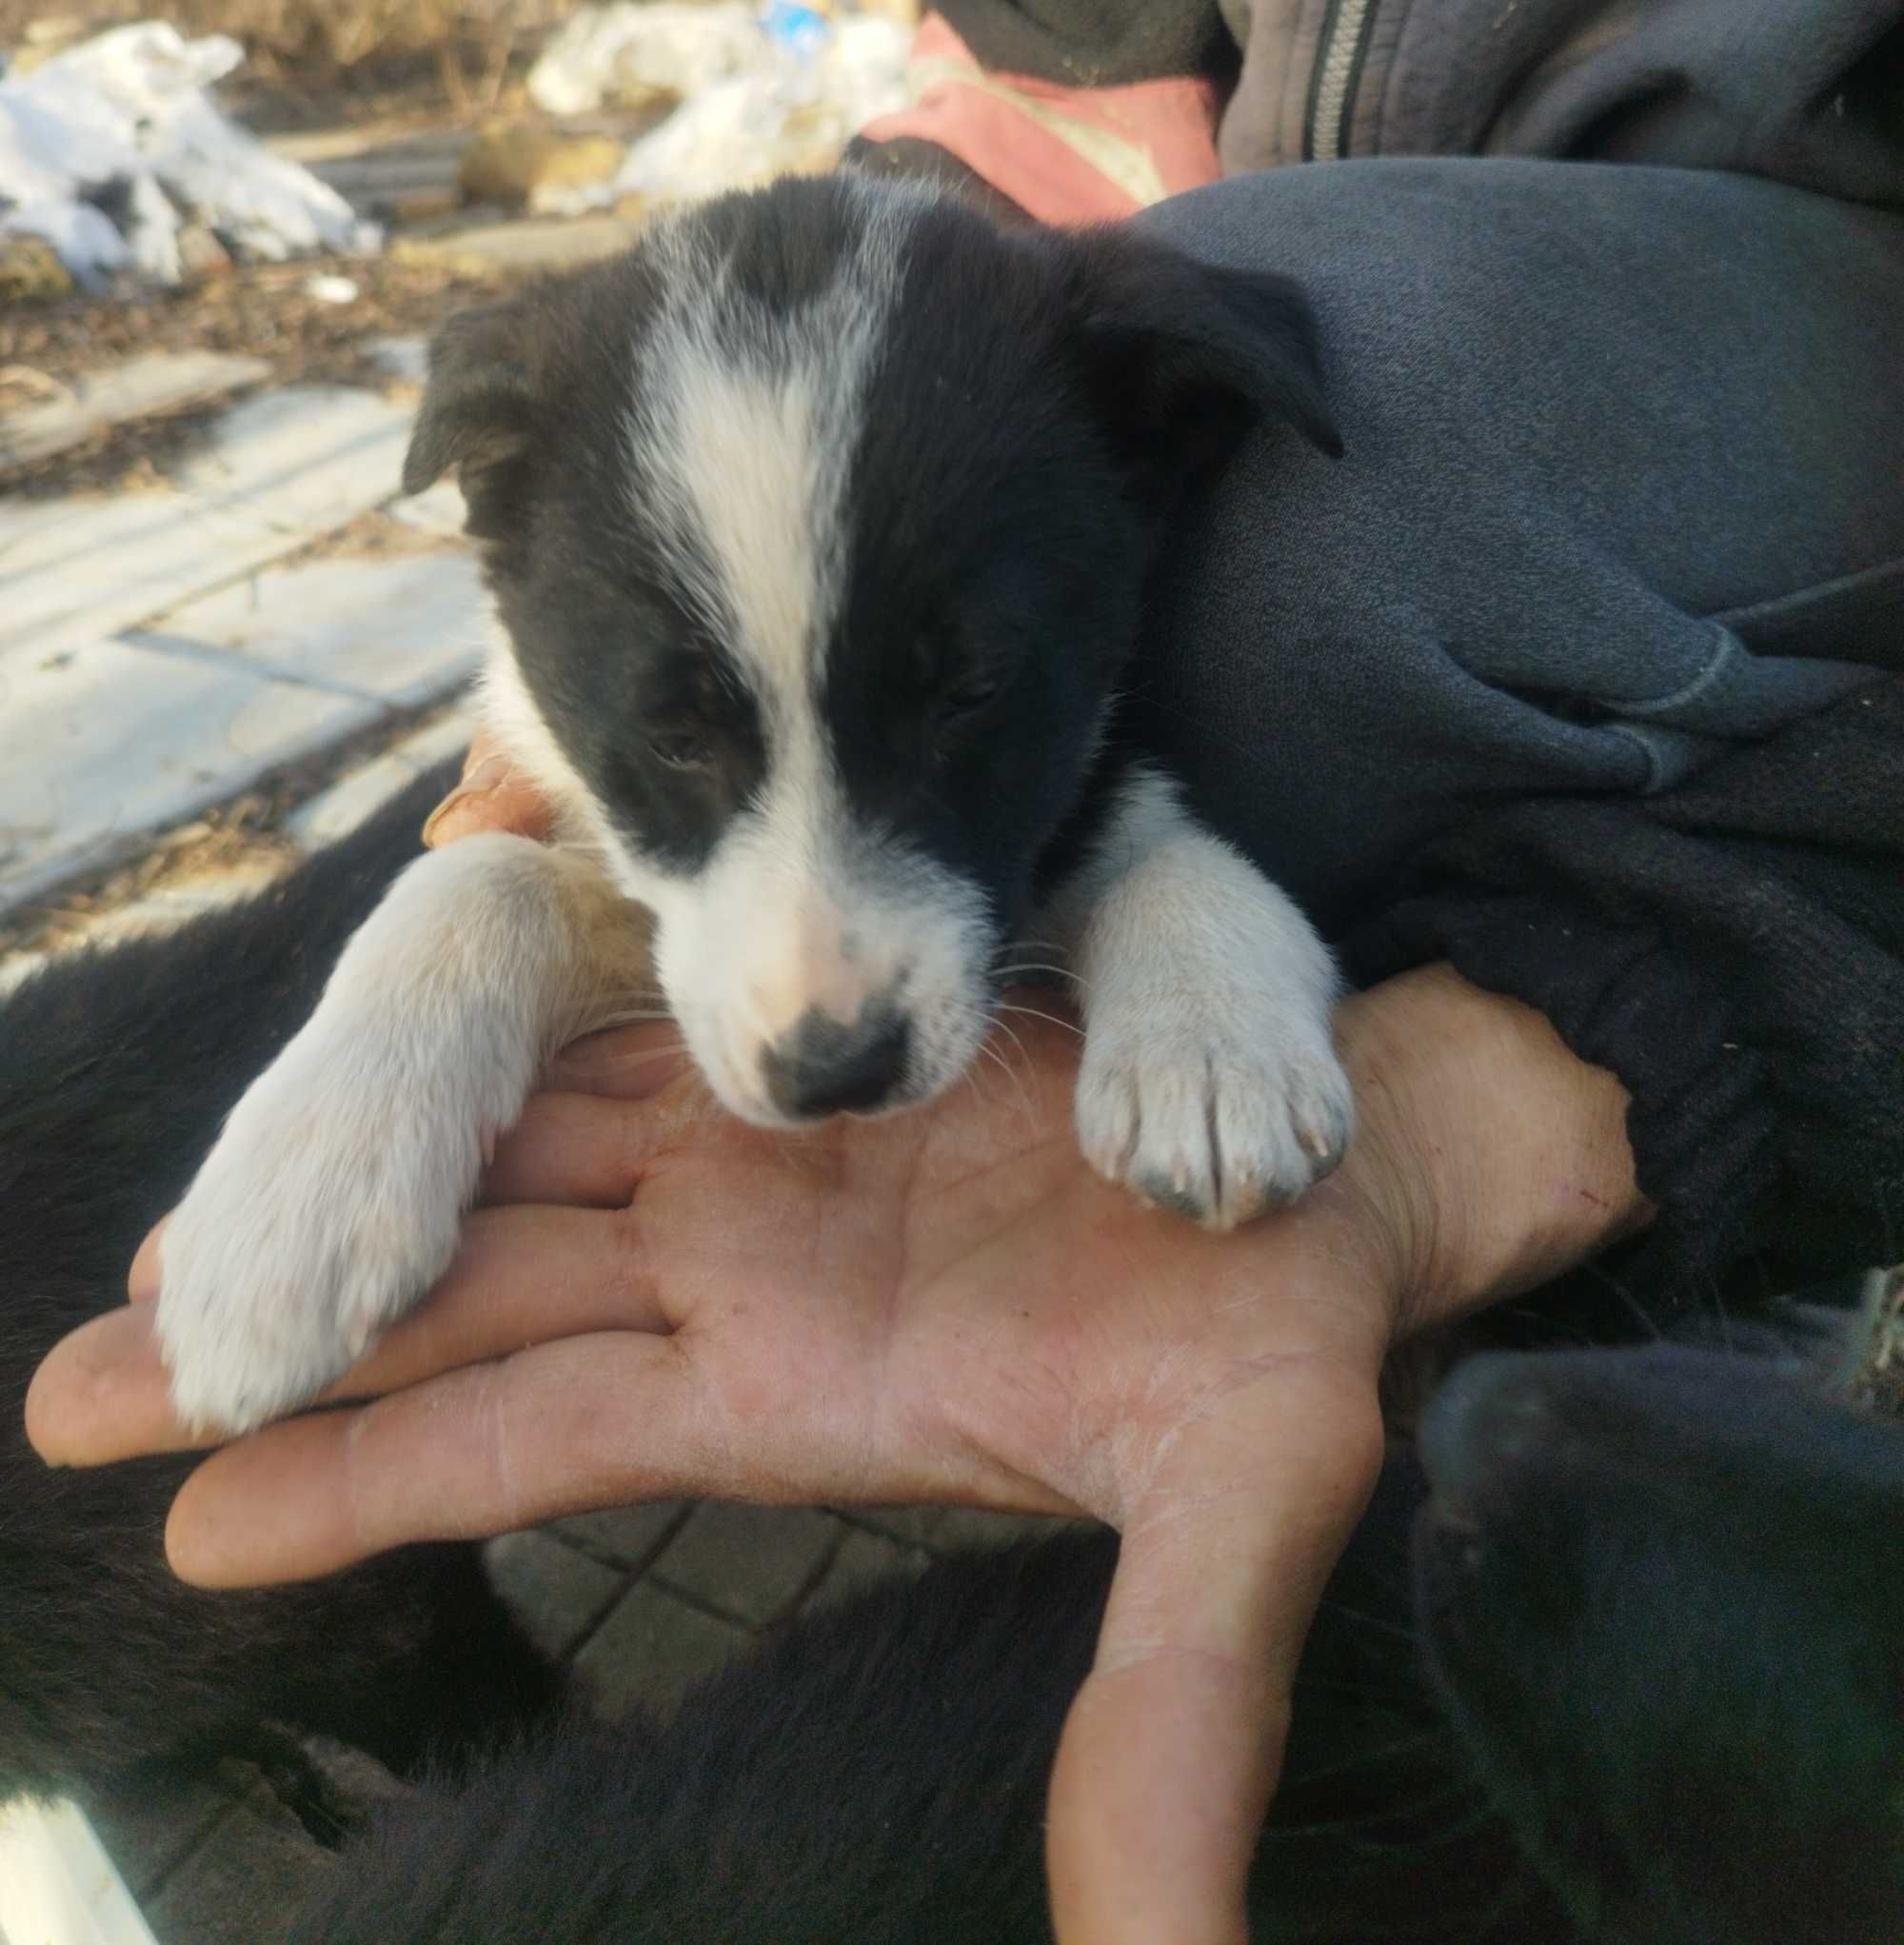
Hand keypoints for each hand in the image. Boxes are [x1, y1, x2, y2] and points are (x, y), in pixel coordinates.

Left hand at [28, 953, 1641, 1944]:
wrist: (1332, 1166)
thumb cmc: (1287, 1337)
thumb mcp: (1231, 1530)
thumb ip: (1167, 1732)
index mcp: (791, 1395)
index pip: (529, 1443)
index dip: (363, 1476)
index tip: (185, 1527)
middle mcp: (734, 1284)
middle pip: (457, 1315)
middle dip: (272, 1349)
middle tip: (57, 1393)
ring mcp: (752, 1165)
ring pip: (495, 1181)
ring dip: (338, 1198)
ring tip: (153, 1244)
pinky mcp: (793, 1063)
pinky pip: (596, 1050)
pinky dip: (475, 1059)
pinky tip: (363, 1060)